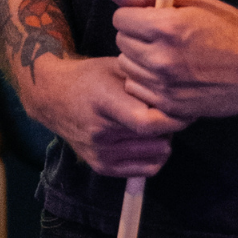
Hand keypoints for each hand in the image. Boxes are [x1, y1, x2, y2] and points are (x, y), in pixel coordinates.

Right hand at [24, 53, 185, 178]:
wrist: (52, 98)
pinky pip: (146, 169)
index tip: (185, 108)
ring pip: (156, 155)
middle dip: (172, 126)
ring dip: (163, 140)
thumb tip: (180, 96)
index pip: (148, 123)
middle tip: (169, 112)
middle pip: (156, 140)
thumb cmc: (89, 77)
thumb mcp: (116, 67)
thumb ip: (146, 81)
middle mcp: (100, 133)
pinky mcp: (101, 167)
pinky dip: (155, 156)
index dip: (174, 118)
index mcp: (104, 102)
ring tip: (154, 124)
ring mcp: (100, 153)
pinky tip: (148, 140)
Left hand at [108, 0, 237, 121]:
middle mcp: (163, 58)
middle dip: (137, 36)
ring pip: (127, 68)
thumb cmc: (230, 28)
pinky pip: (138, 90)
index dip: (135, 15)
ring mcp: (167, 86)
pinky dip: (148, 83)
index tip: (151, 17)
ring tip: (168, 56)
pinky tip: (170, 76)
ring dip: (140, 60)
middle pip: (121, 43)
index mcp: (167, 27)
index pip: (121, 19)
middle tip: (162, 37)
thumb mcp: (192, 1)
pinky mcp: (172, 106)